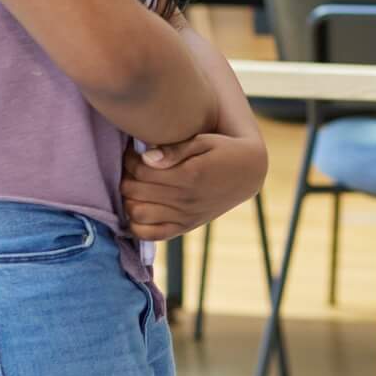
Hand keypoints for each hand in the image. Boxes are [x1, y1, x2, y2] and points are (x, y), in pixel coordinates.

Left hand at [121, 133, 266, 241]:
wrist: (249, 173)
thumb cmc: (225, 150)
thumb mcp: (206, 141)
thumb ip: (176, 149)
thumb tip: (147, 158)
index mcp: (189, 175)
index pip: (142, 170)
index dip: (130, 159)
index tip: (132, 152)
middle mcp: (186, 199)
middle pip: (136, 190)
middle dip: (126, 176)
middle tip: (131, 167)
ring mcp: (185, 216)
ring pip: (138, 213)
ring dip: (129, 199)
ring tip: (135, 186)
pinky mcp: (186, 227)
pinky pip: (151, 234)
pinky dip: (136, 225)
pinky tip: (139, 207)